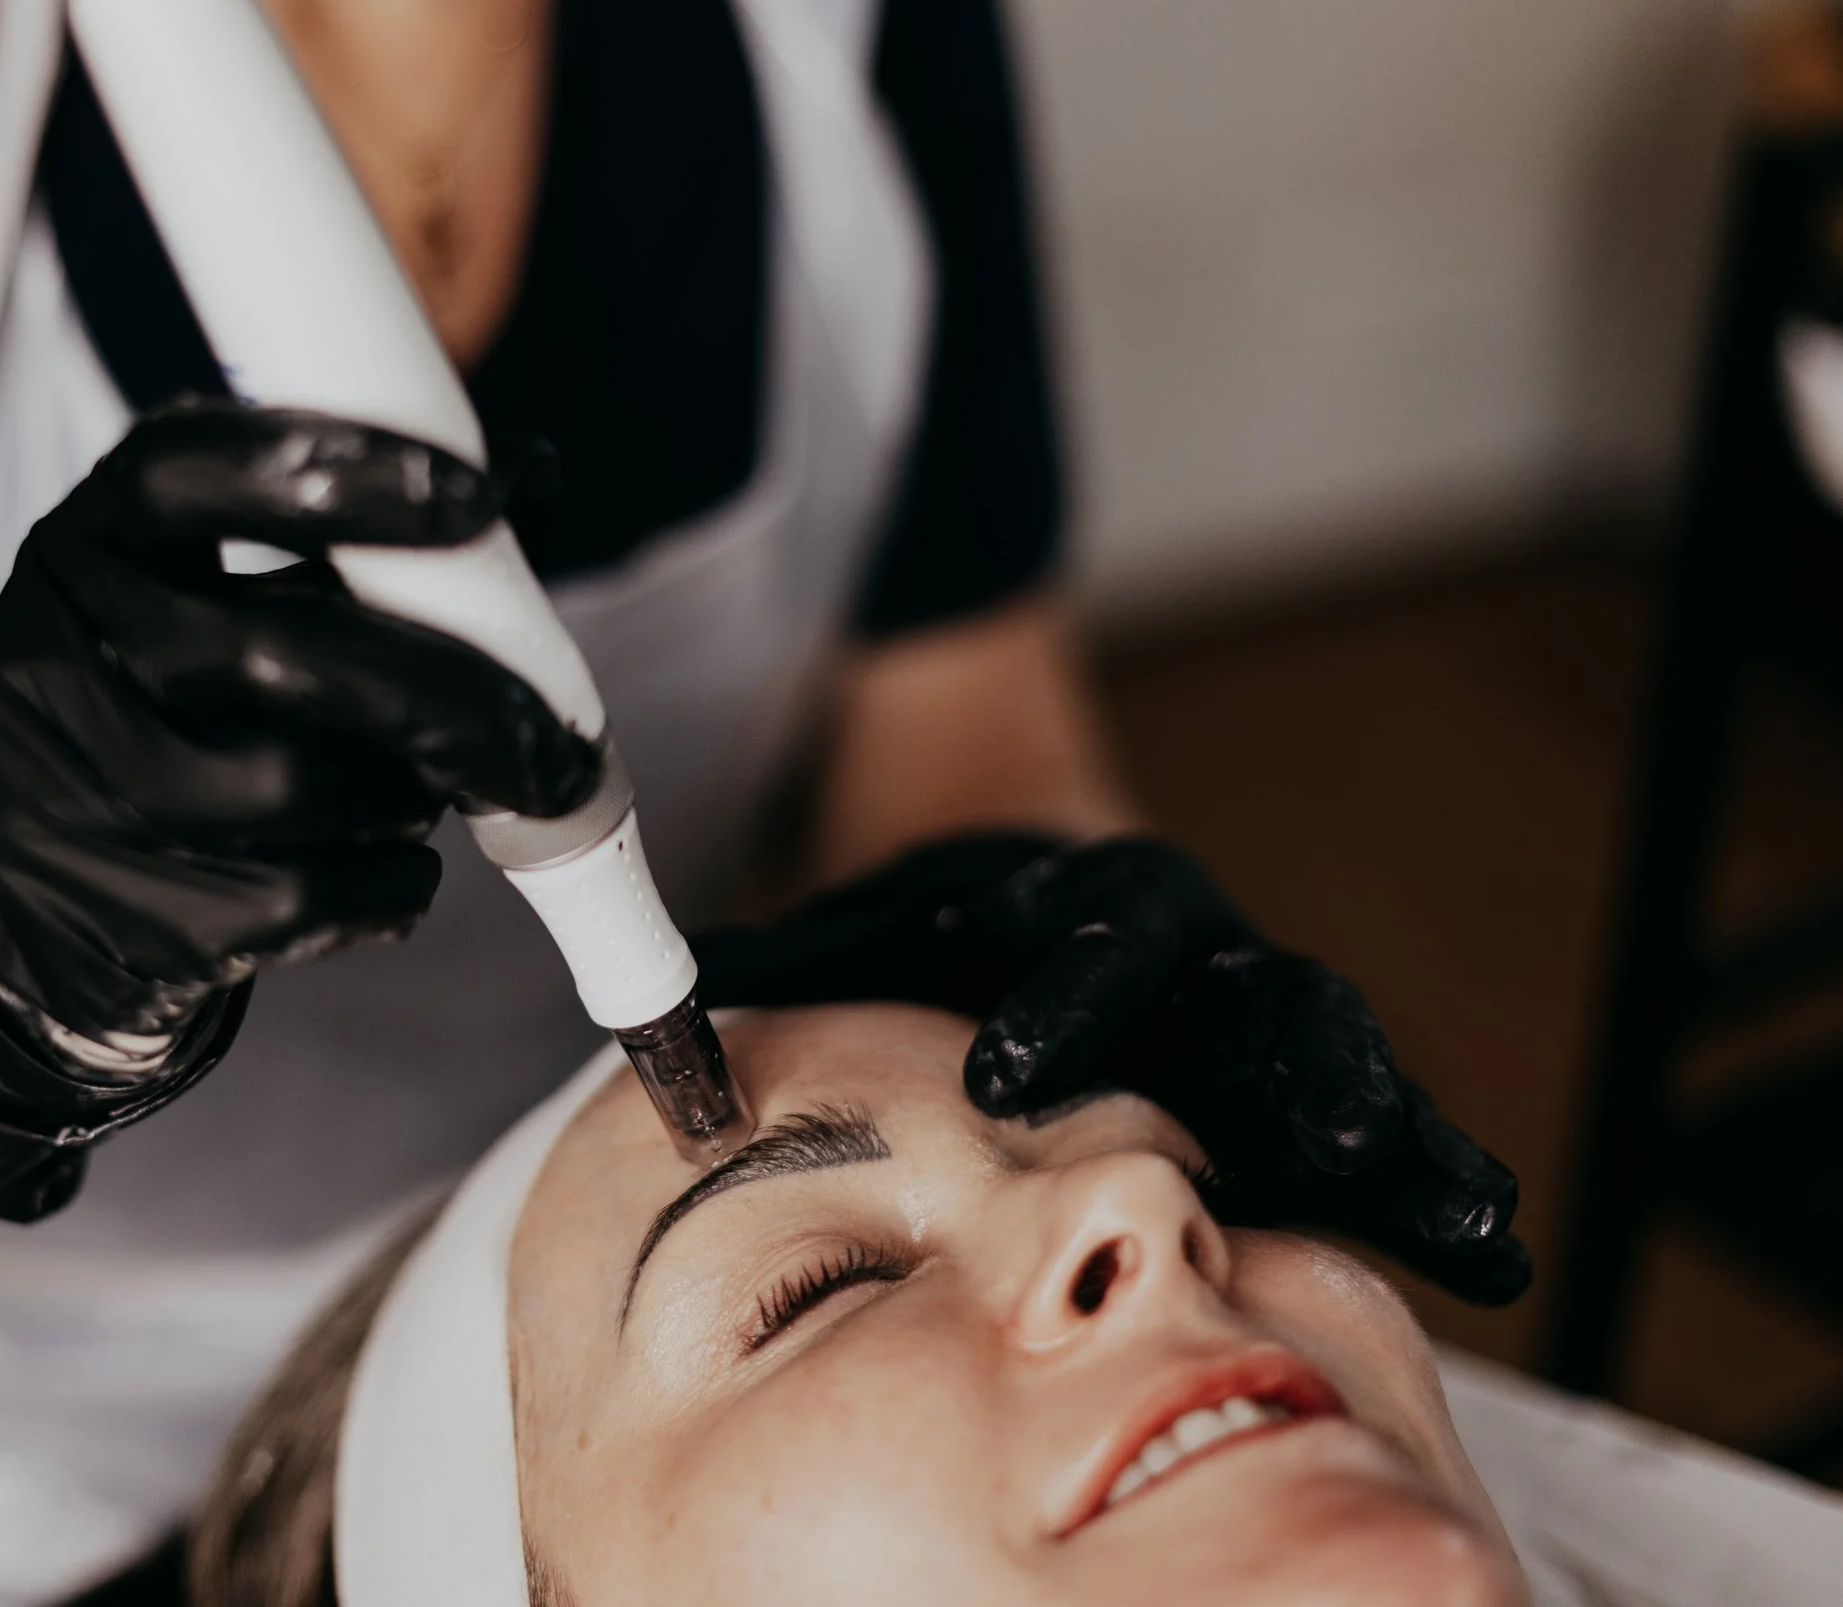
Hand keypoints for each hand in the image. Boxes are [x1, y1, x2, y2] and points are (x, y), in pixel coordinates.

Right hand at [0, 400, 600, 1220]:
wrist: (40, 913)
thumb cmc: (176, 728)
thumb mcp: (239, 607)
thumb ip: (370, 550)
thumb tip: (535, 477)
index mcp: (90, 542)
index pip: (192, 468)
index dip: (338, 472)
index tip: (481, 499)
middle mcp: (50, 651)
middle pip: (272, 653)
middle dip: (446, 694)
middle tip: (558, 737)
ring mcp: (64, 792)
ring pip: (290, 787)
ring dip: (406, 798)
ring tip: (429, 795)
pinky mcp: (110, 912)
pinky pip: (296, 901)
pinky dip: (383, 888)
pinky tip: (386, 872)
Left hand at [691, 833, 1529, 1304]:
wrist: (1046, 903)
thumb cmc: (952, 933)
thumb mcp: (877, 928)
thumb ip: (792, 958)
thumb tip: (668, 982)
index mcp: (1085, 905)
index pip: (1081, 941)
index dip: (1056, 1003)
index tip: (1011, 1071)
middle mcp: (1194, 956)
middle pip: (1253, 994)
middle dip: (1289, 1062)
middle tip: (1321, 1132)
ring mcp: (1260, 1019)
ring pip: (1342, 1059)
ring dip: (1394, 1128)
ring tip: (1454, 1207)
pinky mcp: (1302, 1085)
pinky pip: (1386, 1125)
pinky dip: (1437, 1177)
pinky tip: (1487, 1252)